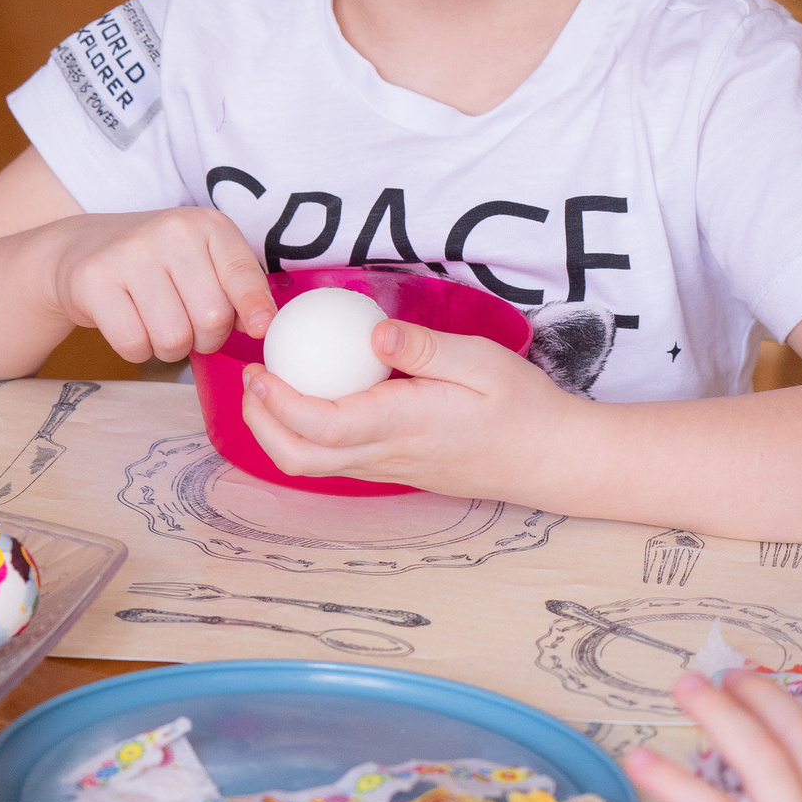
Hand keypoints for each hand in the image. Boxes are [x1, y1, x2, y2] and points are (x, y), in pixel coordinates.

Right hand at [41, 205, 274, 363]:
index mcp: (207, 224)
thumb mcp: (203, 262)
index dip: (254, 309)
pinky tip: (130, 325)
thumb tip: (262, 326)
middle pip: (211, 318)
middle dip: (204, 339)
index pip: (242, 274)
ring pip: (173, 338)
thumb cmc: (157, 266)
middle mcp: (170, 231)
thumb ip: (236, 289)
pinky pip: (133, 344)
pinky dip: (137, 350)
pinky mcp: (93, 280)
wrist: (80, 248)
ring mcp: (129, 253)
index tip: (258, 330)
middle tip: (188, 327)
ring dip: (169, 349)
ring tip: (157, 326)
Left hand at [244, 316, 577, 498]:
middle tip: (251, 378)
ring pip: (313, 467)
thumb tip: (372, 331)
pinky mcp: (392, 471)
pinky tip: (312, 401)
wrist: (550, 459)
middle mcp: (386, 455)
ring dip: (277, 433)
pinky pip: (334, 463)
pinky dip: (305, 437)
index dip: (278, 403)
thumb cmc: (521, 407)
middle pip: (300, 458)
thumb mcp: (480, 361)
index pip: (322, 425)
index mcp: (402, 426)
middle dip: (260, 424)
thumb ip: (423, 347)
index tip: (257, 371)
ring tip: (270, 389)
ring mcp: (387, 469)